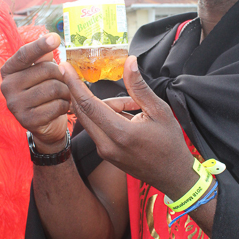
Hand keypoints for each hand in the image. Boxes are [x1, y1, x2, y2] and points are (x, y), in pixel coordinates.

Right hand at [0, 34, 70, 151]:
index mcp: (8, 70)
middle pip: (47, 71)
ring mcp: (15, 105)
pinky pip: (57, 106)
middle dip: (62, 76)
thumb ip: (43, 57)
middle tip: (63, 83)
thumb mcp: (41, 72)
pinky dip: (65, 105)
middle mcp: (7, 86)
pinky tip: (61, 107)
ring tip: (64, 95)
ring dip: (66, 92)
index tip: (56, 38)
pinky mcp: (27, 120)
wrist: (43, 123)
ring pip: (54, 88)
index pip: (25, 54)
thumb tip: (49, 38)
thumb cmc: (43, 91)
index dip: (41, 45)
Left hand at [59, 55, 198, 200]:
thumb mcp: (160, 111)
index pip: (89, 104)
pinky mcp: (106, 155)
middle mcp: (107, 145)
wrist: (174, 177)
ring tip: (134, 106)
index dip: (74, 84)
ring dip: (103, 106)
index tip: (64, 67)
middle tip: (74, 72)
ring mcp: (105, 152)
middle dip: (79, 91)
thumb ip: (139, 87)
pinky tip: (130, 116)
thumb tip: (129, 62)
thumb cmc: (171, 144)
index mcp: (121, 133)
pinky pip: (98, 129)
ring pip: (92, 119)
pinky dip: (107, 117)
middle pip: (83, 111)